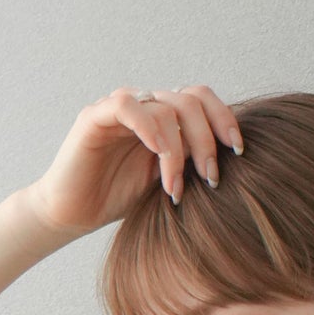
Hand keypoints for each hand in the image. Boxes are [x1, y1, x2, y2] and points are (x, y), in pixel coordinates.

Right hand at [24, 84, 243, 236]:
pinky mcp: (94, 117)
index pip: (202, 99)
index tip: (239, 152)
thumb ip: (193, 164)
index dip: (225, 119)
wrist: (74, 214)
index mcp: (165, 119)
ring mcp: (121, 110)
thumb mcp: (169, 183)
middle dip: (207, 141)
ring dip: (178, 151)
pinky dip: (148, 127)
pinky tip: (157, 155)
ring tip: (175, 189)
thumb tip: (235, 165)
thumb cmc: (120, 201)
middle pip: (190, 101)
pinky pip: (127, 105)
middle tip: (210, 179)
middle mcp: (146, 108)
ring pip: (165, 107)